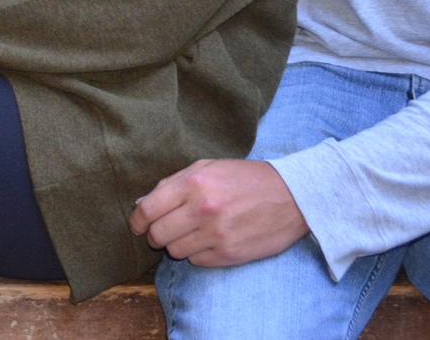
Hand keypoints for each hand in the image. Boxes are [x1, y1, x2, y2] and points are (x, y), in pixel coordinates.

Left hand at [128, 159, 308, 266]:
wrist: (292, 197)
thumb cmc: (246, 179)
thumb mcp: (208, 167)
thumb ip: (174, 183)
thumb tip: (143, 204)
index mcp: (194, 183)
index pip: (147, 210)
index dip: (137, 220)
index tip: (138, 224)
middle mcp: (202, 210)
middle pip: (158, 234)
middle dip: (154, 235)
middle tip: (161, 231)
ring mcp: (216, 235)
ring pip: (175, 252)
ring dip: (176, 245)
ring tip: (190, 234)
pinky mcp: (228, 255)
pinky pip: (197, 261)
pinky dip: (197, 254)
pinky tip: (208, 241)